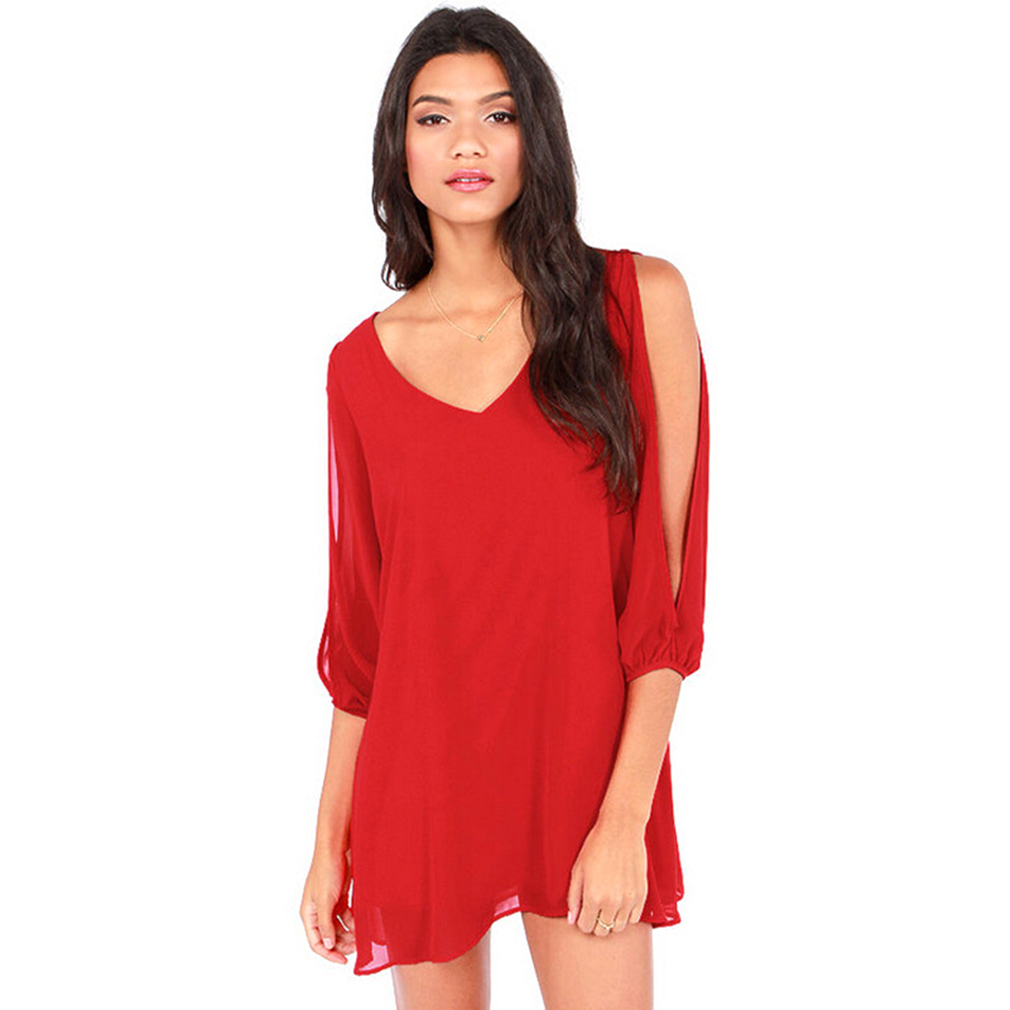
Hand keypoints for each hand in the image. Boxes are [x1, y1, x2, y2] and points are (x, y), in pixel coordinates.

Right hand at [300, 846, 356, 963]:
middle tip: (356, 948)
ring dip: (349, 933)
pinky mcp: (340, 896)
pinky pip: (346, 914)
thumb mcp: (325, 901)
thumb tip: (328, 945)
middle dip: (341, 944)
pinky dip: (353, 921)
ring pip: (339, 926)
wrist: (337, 848)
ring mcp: (329, 903)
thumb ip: (326, 924)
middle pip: (329, 936)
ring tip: (361, 937)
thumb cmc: (326, 870)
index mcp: (309, 913)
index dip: (329, 953)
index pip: (316, 942)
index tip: (344, 960)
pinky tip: (361, 923)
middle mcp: (318, 910)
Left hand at [566, 816, 647, 934]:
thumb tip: (572, 920)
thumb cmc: (596, 846)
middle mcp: (612, 902)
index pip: (586, 927)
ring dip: (611, 921)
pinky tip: (620, 903)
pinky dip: (626, 915)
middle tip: (594, 910)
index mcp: (593, 896)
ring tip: (607, 906)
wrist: (621, 829)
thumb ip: (573, 897)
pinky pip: (634, 919)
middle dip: (595, 923)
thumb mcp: (578, 870)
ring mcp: (629, 900)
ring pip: (618, 928)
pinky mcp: (642, 894)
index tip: (583, 913)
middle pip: (602, 931)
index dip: (582, 922)